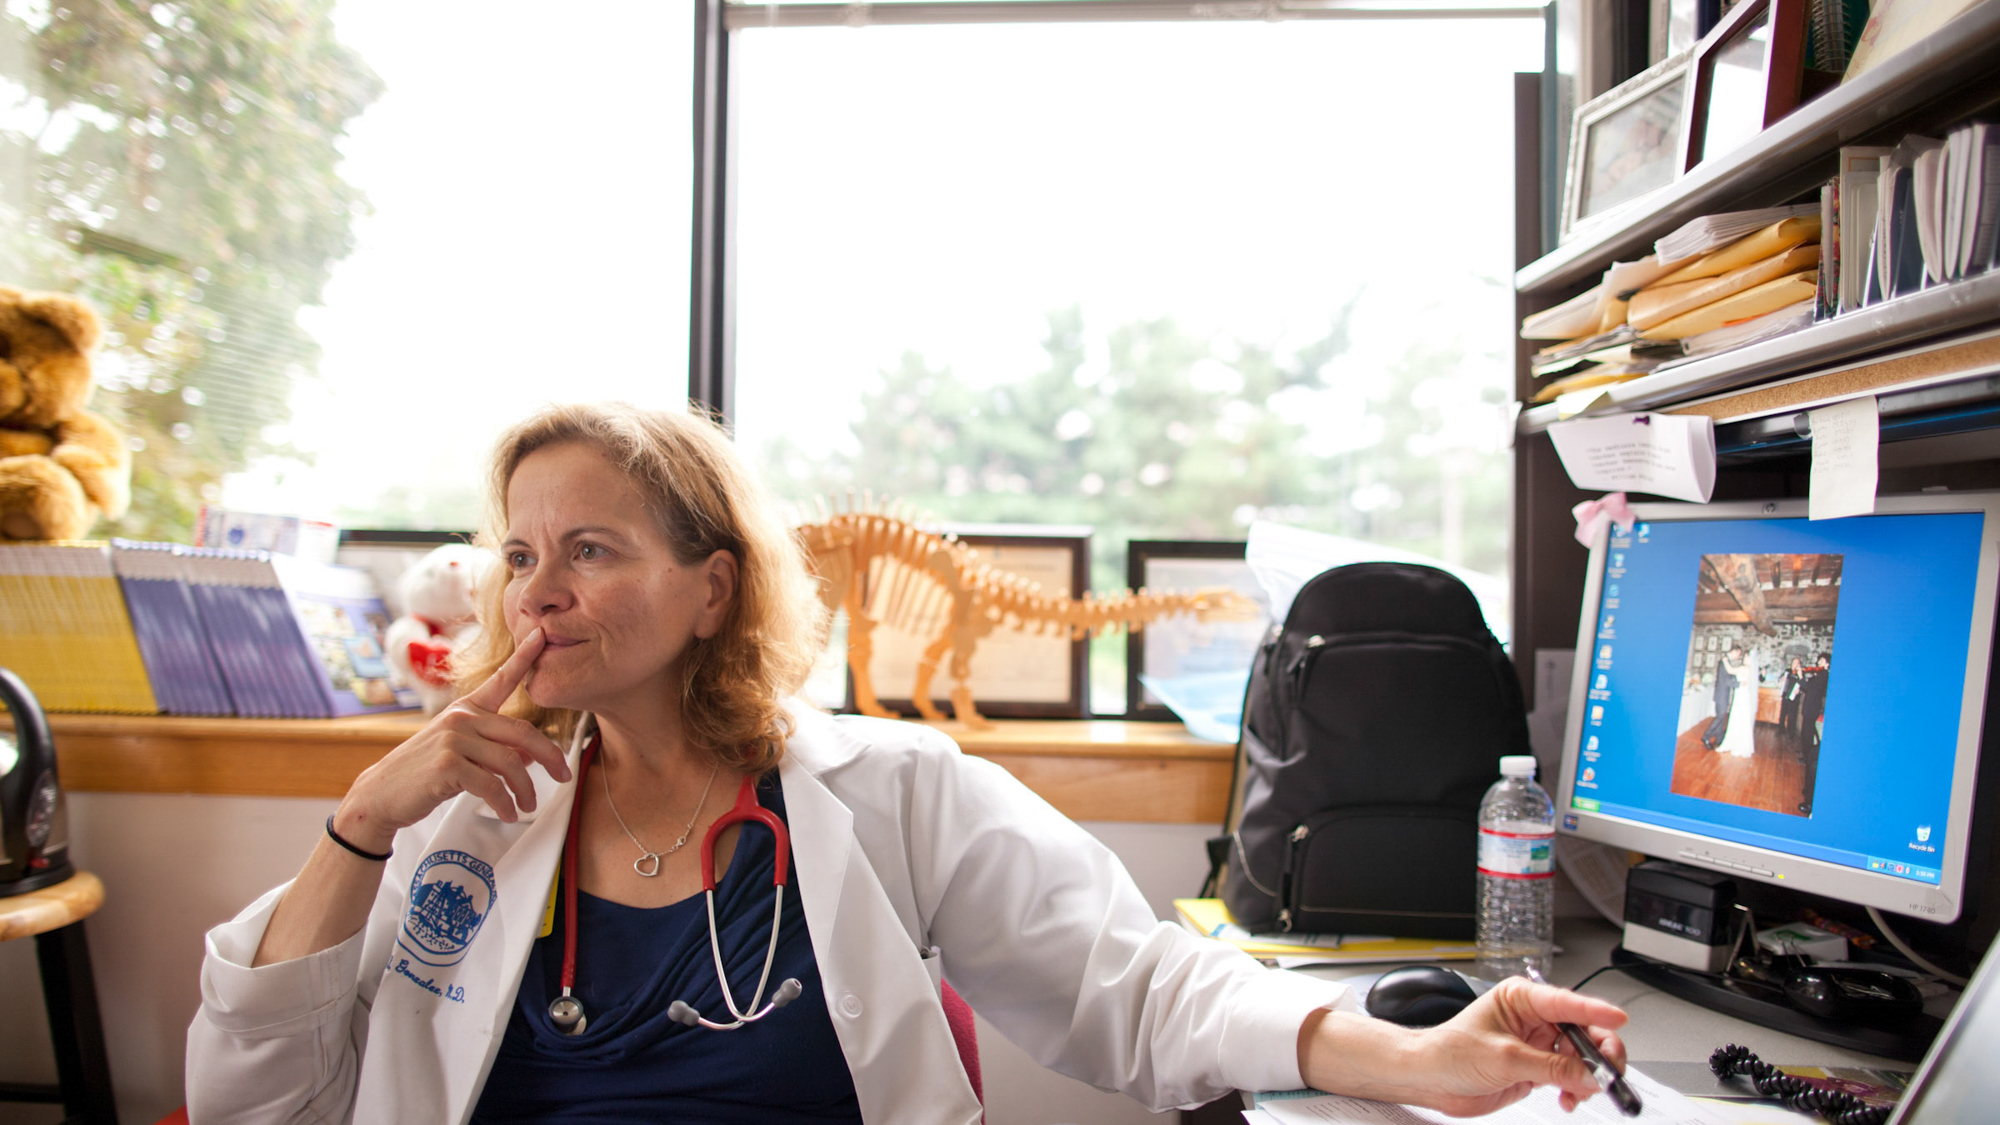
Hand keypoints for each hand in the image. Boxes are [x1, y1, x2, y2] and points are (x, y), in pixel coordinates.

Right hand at [331, 628, 572, 851]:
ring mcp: (454, 739)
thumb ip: (495, 750)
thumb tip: (531, 756)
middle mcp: (462, 718)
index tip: (542, 634)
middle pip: (523, 732)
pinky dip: (505, 804)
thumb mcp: (462, 754)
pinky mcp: (448, 764)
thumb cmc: (424, 773)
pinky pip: (491, 786)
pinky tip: (508, 814)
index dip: (524, 655)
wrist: (381, 794)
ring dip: (525, 790)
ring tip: (528, 806)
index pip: (501, 679)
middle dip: (550, 756)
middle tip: (564, 776)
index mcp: (466, 709)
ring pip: (511, 763)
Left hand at [1299, 978, 1626, 1116]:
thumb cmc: (1451, 1052)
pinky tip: (1570, 1098)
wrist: (1430, 1079)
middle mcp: (1534, 1018)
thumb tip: (1589, 1074)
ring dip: (1588, 1075)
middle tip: (1608, 1073)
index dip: (1596, 1011)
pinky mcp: (1538, 1067)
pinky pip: (1571, 1076)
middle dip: (1599, 1053)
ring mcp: (1538, 1044)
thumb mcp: (1505, 1058)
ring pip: (1582, 1057)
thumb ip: (1551, 1067)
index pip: (1567, 1002)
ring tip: (1582, 1090)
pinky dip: (1577, 1089)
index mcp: (1522, 998)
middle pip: (1584, 1031)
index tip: (1619, 1020)